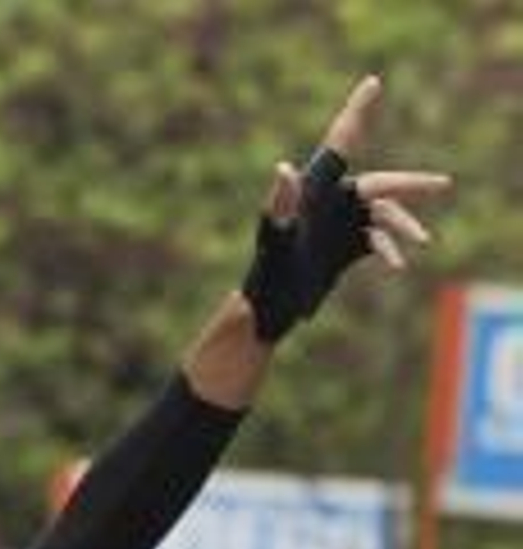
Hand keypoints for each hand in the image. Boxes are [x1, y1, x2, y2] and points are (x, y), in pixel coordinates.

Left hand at [240, 75, 450, 343]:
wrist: (270, 304)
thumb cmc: (267, 267)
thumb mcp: (274, 236)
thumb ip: (279, 202)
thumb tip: (284, 168)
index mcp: (316, 187)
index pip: (341, 142)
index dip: (357, 111)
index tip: (372, 82)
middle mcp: (334, 201)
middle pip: (381, 184)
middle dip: (412, 184)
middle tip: (444, 184)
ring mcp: (343, 224)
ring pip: (386, 215)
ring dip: (405, 226)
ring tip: (422, 241)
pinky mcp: (348, 247)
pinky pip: (378, 241)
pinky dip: (390, 249)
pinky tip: (398, 264)